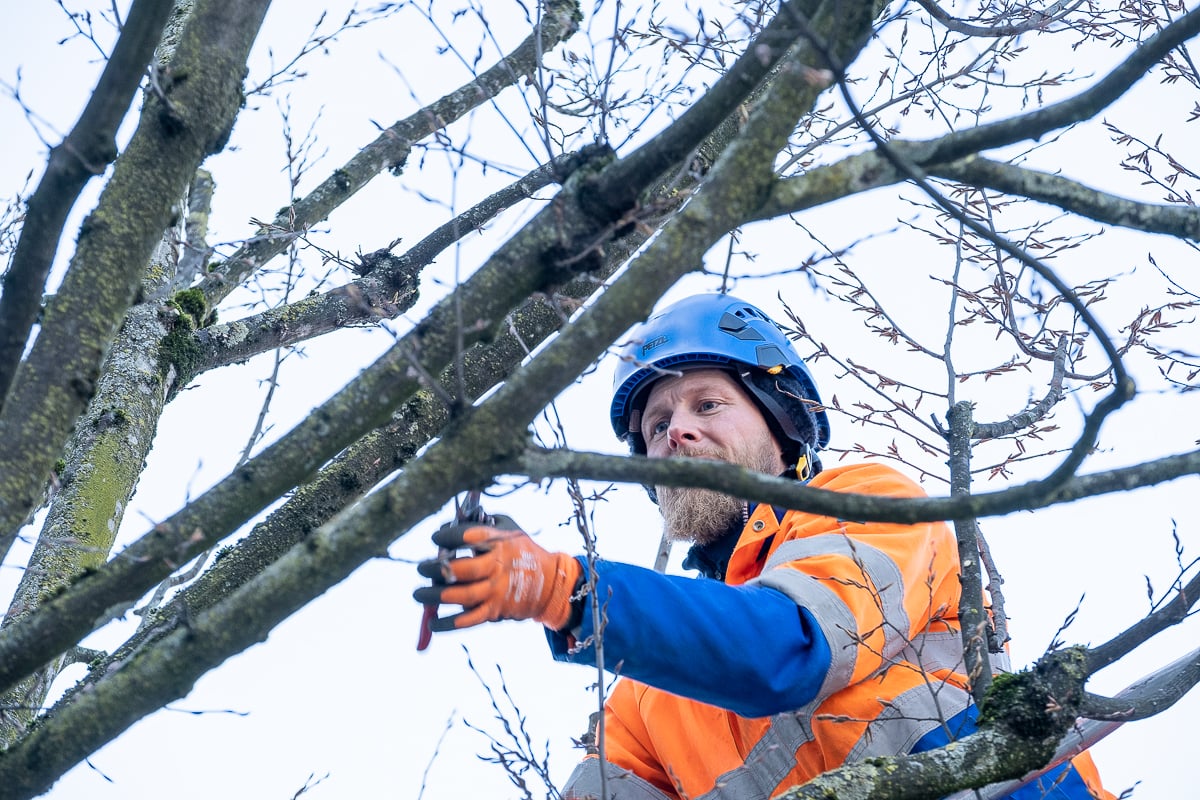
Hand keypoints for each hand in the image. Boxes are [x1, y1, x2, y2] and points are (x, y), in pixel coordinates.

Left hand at [413, 520, 581, 633]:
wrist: (549, 583)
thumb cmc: (521, 550)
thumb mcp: (509, 529)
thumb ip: (481, 524)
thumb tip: (446, 526)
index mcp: (500, 543)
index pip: (471, 536)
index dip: (449, 536)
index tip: (436, 537)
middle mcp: (498, 568)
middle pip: (464, 570)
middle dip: (437, 569)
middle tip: (420, 568)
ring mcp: (496, 591)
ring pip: (462, 596)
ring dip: (436, 596)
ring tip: (418, 594)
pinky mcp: (495, 611)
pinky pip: (469, 620)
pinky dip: (448, 624)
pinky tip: (432, 622)